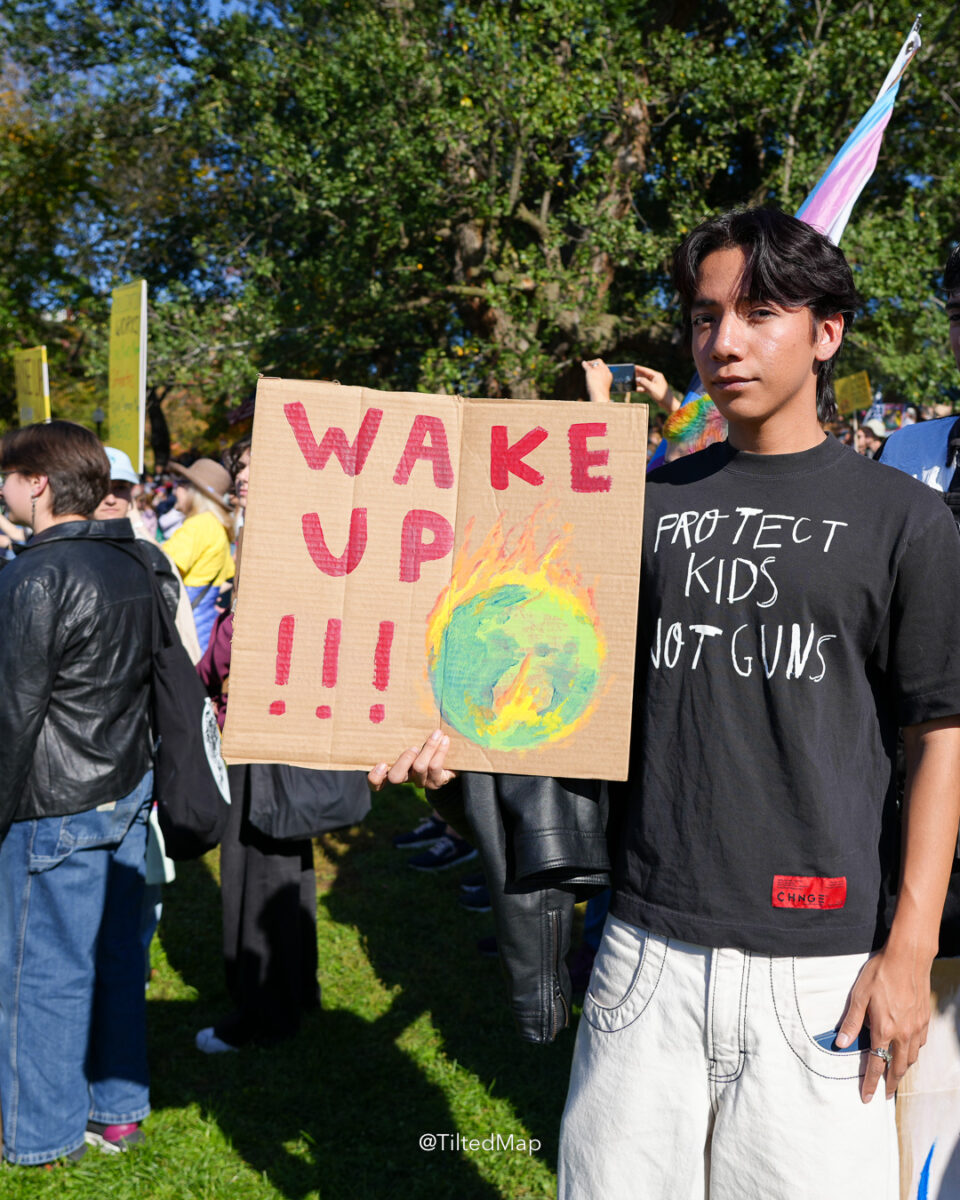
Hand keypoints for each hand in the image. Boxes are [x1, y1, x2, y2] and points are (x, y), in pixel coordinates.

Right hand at [368, 729, 456, 791]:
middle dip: (404, 760)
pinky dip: (440, 750)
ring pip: (420, 767)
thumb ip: (402, 728)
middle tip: (413, 747)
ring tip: (437, 734)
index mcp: (393, 768)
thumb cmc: (425, 740)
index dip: (376, 777)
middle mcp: (405, 778)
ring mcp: (421, 781)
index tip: (382, 763)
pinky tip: (445, 739)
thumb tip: (396, 701)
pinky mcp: (436, 781)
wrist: (452, 759)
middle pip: (396, 777)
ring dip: (428, 748)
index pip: (376, 782)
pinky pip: (436, 767)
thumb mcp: (411, 736)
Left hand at [583, 358, 612, 402]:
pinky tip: (583, 363)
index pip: (605, 367)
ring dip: (590, 363)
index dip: (600, 367)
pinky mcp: (591, 371)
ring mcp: (598, 370)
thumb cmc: (601, 393)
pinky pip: (587, 366)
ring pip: (594, 362)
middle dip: (595, 362)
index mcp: (609, 375)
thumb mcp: (603, 386)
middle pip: (600, 362)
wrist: (600, 394)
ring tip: (587, 364)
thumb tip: (595, 382)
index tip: (597, 368)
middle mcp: (604, 370)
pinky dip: (585, 364)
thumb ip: (601, 381)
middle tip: (591, 364)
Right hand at [633, 365, 678, 409]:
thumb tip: (637, 379)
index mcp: (656, 375)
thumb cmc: (661, 394)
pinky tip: (634, 389)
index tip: (633, 367)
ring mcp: (653, 384)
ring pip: (644, 381)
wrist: (667, 403)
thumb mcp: (651, 388)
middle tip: (629, 374)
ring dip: (637, 382)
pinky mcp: (652, 389)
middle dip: (637, 375)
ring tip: (630, 381)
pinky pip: (644, 387)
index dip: (639, 368)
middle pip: (644, 375)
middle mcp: (655, 378)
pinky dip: (640, 388)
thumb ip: (643, 382)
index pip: (646, 370)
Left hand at [834, 945, 931, 1101]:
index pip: (876, 1065)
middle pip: (898, 1068)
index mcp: (884, 1030)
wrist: (908, 958)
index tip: (867, 1098)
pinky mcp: (924, 1020)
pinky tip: (907, 1052)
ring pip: (911, 1059)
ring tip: (894, 1076)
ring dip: (902, 1070)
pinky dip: (912, 1054)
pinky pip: (919, 1045)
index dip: (871, 1083)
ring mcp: (916, 1028)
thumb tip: (841, 1044)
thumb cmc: (880, 973)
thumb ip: (851, 1021)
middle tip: (884, 1094)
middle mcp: (903, 1034)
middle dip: (890, 1083)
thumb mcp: (859, 995)